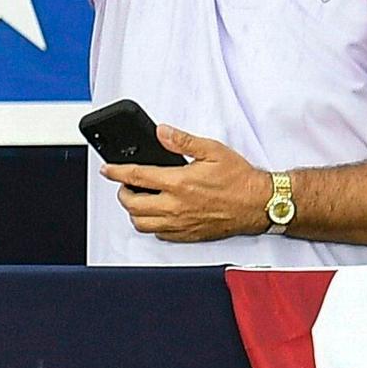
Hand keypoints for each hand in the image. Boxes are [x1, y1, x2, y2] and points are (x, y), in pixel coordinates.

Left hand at [105, 123, 278, 243]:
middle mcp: (176, 207)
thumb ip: (183, 141)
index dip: (116, 172)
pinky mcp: (188, 235)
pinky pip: (160, 235)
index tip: (107, 169)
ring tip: (141, 199)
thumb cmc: (240, 179)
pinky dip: (152, 225)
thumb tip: (162, 132)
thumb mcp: (212, 150)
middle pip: (132, 205)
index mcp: (179, 183)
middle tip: (127, 184)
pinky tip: (159, 213)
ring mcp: (181, 224)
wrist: (258, 204)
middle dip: (123, 193)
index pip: (136, 177)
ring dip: (135, 212)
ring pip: (142, 224)